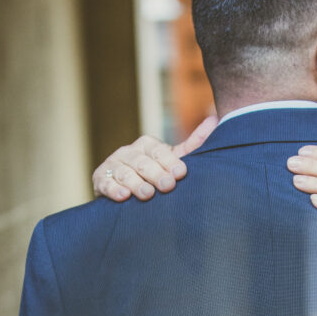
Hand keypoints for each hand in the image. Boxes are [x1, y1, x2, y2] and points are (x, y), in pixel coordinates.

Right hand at [92, 115, 217, 200]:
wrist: (126, 190)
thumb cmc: (156, 173)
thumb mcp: (174, 160)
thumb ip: (193, 144)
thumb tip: (215, 119)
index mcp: (148, 145)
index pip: (159, 151)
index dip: (170, 162)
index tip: (181, 173)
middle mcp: (129, 152)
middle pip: (143, 162)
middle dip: (156, 174)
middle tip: (168, 186)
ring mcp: (113, 165)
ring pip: (125, 173)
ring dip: (136, 183)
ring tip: (147, 195)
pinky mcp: (100, 179)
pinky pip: (106, 183)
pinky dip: (113, 189)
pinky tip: (123, 196)